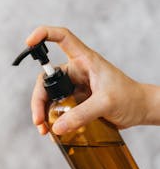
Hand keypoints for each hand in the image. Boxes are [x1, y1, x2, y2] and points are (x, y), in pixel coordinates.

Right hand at [26, 26, 147, 134]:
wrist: (139, 110)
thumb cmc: (129, 98)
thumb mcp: (105, 103)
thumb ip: (82, 114)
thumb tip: (57, 127)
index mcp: (84, 60)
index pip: (62, 38)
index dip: (44, 35)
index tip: (29, 42)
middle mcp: (76, 72)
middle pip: (47, 79)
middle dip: (38, 100)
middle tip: (38, 120)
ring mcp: (74, 88)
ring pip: (49, 98)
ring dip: (44, 114)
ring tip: (45, 131)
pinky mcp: (75, 103)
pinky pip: (58, 111)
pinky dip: (53, 122)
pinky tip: (55, 134)